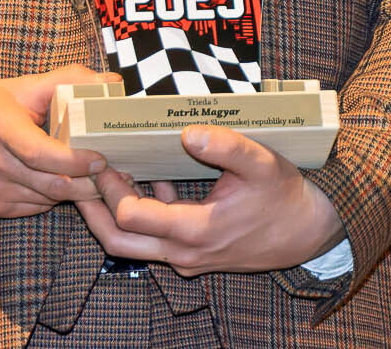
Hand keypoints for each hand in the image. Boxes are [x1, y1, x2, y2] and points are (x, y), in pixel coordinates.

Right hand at [0, 65, 109, 217]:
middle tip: (114, 176)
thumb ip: (64, 81)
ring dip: (74, 194)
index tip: (102, 158)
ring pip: (44, 200)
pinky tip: (65, 186)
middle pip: (50, 184)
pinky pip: (31, 208)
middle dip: (88, 184)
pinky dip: (52, 199)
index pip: (42, 154)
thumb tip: (111, 83)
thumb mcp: (15, 86)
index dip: (77, 161)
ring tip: (98, 182)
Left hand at [75, 126, 345, 275]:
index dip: (109, 188)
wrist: (307, 232)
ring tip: (107, 174)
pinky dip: (141, 215)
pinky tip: (149, 180)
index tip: (100, 158)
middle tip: (83, 175)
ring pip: (131, 246)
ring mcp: (187, 258)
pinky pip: (153, 242)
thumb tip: (189, 133)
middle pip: (117, 243)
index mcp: (196, 230)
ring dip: (113, 214)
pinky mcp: (193, 256)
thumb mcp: (263, 162)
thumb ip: (227, 146)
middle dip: (92, 210)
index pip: (130, 217)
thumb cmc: (284, 196)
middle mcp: (184, 252)